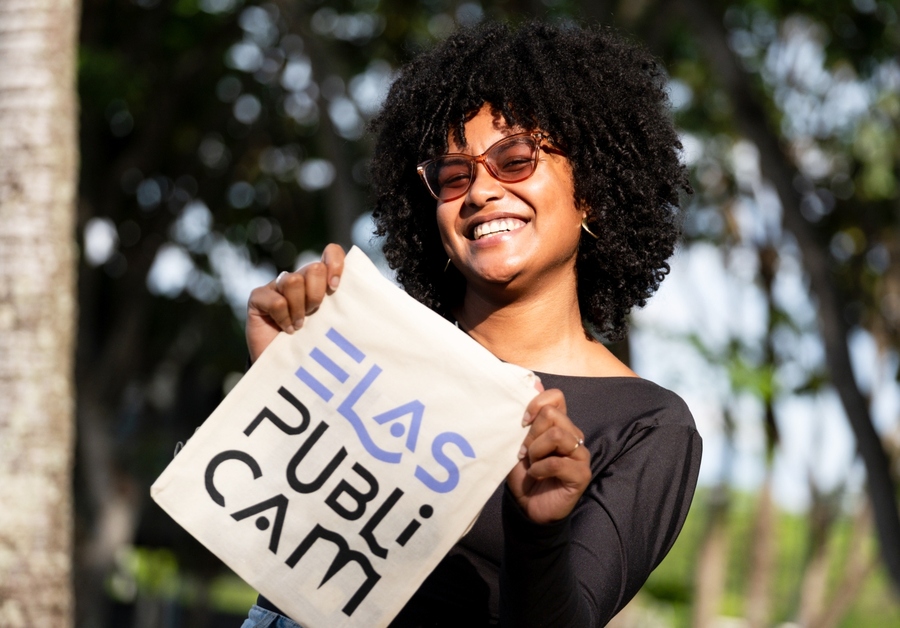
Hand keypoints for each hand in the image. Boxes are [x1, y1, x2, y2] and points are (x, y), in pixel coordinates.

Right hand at [245, 244, 344, 362]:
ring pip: (293, 281)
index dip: (335, 264)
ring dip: (299, 308)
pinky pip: (276, 300)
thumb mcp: (332, 324)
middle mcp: (299, 279)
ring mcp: (276, 286)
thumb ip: (344, 307)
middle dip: (317, 294)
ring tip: (299, 326)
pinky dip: (283, 318)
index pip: (331, 253)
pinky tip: (285, 330)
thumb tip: (370, 298)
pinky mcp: (258, 297)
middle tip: (314, 314)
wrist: (284, 367)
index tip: (335, 287)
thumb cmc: (312, 345)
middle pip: (314, 268)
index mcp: (319, 281)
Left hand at [507, 387, 591, 523]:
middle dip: (531, 435)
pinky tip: (536, 476)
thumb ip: (526, 417)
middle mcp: (573, 435)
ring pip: (556, 435)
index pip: (556, 397)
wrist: (528, 507)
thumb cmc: (524, 474)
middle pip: (552, 416)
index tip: (522, 423)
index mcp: (559, 425)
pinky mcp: (582, 473)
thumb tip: (534, 382)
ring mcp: (580, 454)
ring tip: (532, 464)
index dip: (536, 404)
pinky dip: (540, 469)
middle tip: (525, 453)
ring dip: (536, 451)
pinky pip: (557, 462)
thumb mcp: (518, 443)